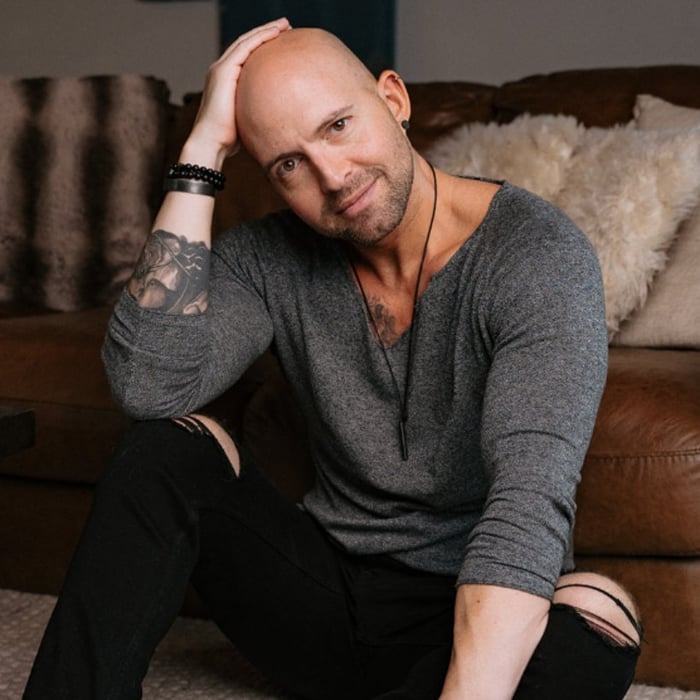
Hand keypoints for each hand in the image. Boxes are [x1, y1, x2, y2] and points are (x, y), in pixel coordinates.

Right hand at [184, 17, 290, 167]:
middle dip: (266, 33)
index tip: (281, 42)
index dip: (263, 46)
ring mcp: (221, 69)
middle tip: (286, 26)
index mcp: (226, 80)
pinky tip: (275, 33)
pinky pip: (245, 48)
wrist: (211, 142)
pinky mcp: (224, 71)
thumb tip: (276, 117)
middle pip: (246, 44)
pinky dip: (260, 38)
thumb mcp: (246, 118)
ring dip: (266, 30)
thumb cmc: (229, 139)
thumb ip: (256, 110)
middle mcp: (221, 70)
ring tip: (285, 25)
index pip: (246, 57)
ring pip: (246, 41)